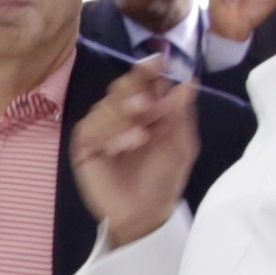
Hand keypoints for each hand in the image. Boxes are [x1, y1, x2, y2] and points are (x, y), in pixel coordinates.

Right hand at [70, 63, 200, 245]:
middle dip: (135, 93)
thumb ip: (181, 113)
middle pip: (122, 85)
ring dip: (124, 119)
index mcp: (149, 109)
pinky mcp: (85, 143)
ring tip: (140, 140)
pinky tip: (121, 149)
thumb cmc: (164, 179)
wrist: (143, 213)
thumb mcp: (181, 145)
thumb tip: (190, 80)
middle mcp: (124, 113)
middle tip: (147, 108)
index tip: (158, 61)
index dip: (150, 69)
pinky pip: (91, 125)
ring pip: (106, 104)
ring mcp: (102, 127)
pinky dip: (110, 135)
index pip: (146, 80)